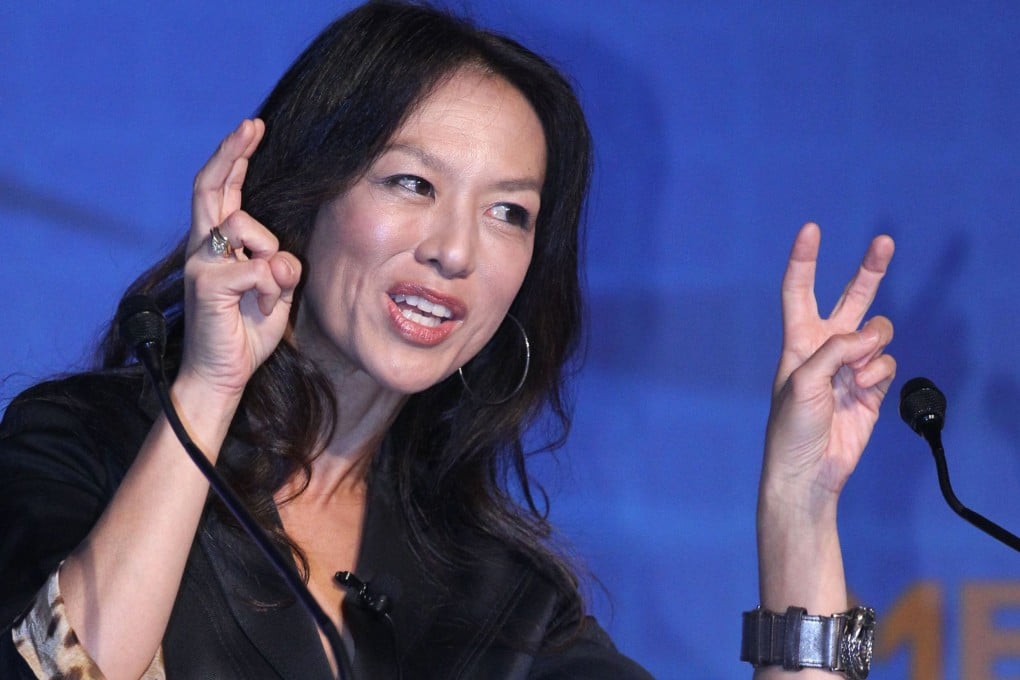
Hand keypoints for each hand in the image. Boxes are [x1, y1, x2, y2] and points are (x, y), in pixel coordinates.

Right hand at [180, 119, 301, 397]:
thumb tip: (280, 256)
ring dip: (270, 254)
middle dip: (232, 152)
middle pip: (212, 188)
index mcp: (219, 247)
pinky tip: (261, 307)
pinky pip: (253, 267)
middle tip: (252, 125)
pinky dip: (269, 286)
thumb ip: (281, 266)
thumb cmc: (247, 332)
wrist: (222, 375)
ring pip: (243, 225)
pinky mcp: (204, 284)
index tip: (252, 128)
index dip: (234, 158)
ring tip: (267, 293)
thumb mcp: (276, 292)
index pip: (223, 191)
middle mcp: (202, 248)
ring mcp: (199, 263)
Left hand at [761, 223, 895, 507]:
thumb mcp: (803, 381)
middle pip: (851, 299)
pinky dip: (880, 373)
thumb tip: (870, 338)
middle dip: (869, 271)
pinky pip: (887, 364)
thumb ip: (835, 351)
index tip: (810, 230)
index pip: (799, 291)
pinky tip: (864, 390)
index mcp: (798, 341)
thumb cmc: (791, 427)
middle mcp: (824, 348)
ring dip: (872, 349)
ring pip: (877, 335)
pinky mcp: (871, 388)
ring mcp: (850, 367)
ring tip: (856, 374)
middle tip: (884, 242)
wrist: (809, 470)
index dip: (804, 260)